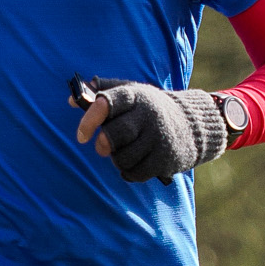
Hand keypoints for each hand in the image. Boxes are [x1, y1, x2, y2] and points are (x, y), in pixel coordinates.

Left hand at [74, 78, 226, 182]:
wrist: (192, 125)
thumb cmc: (149, 109)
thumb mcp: (130, 93)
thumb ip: (101, 92)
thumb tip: (72, 100)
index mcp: (135, 95)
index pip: (108, 103)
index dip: (90, 119)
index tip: (81, 135)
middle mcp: (148, 114)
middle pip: (115, 134)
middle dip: (104, 144)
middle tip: (102, 147)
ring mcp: (159, 137)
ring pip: (123, 157)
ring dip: (117, 159)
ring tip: (125, 152)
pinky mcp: (166, 158)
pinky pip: (136, 172)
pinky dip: (129, 172)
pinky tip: (134, 164)